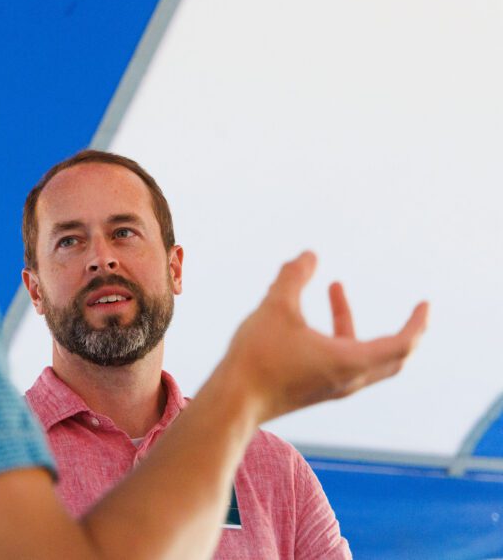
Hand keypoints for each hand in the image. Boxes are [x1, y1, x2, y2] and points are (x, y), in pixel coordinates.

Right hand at [218, 251, 428, 422]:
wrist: (232, 402)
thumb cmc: (258, 358)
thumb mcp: (276, 308)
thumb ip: (293, 278)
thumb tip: (308, 255)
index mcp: (351, 361)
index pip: (402, 344)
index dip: (417, 323)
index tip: (424, 304)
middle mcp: (348, 379)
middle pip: (392, 358)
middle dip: (401, 330)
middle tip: (410, 311)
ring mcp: (330, 387)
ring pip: (362, 356)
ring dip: (352, 320)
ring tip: (334, 286)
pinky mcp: (312, 389)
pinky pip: (341, 361)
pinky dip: (339, 335)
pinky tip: (309, 320)